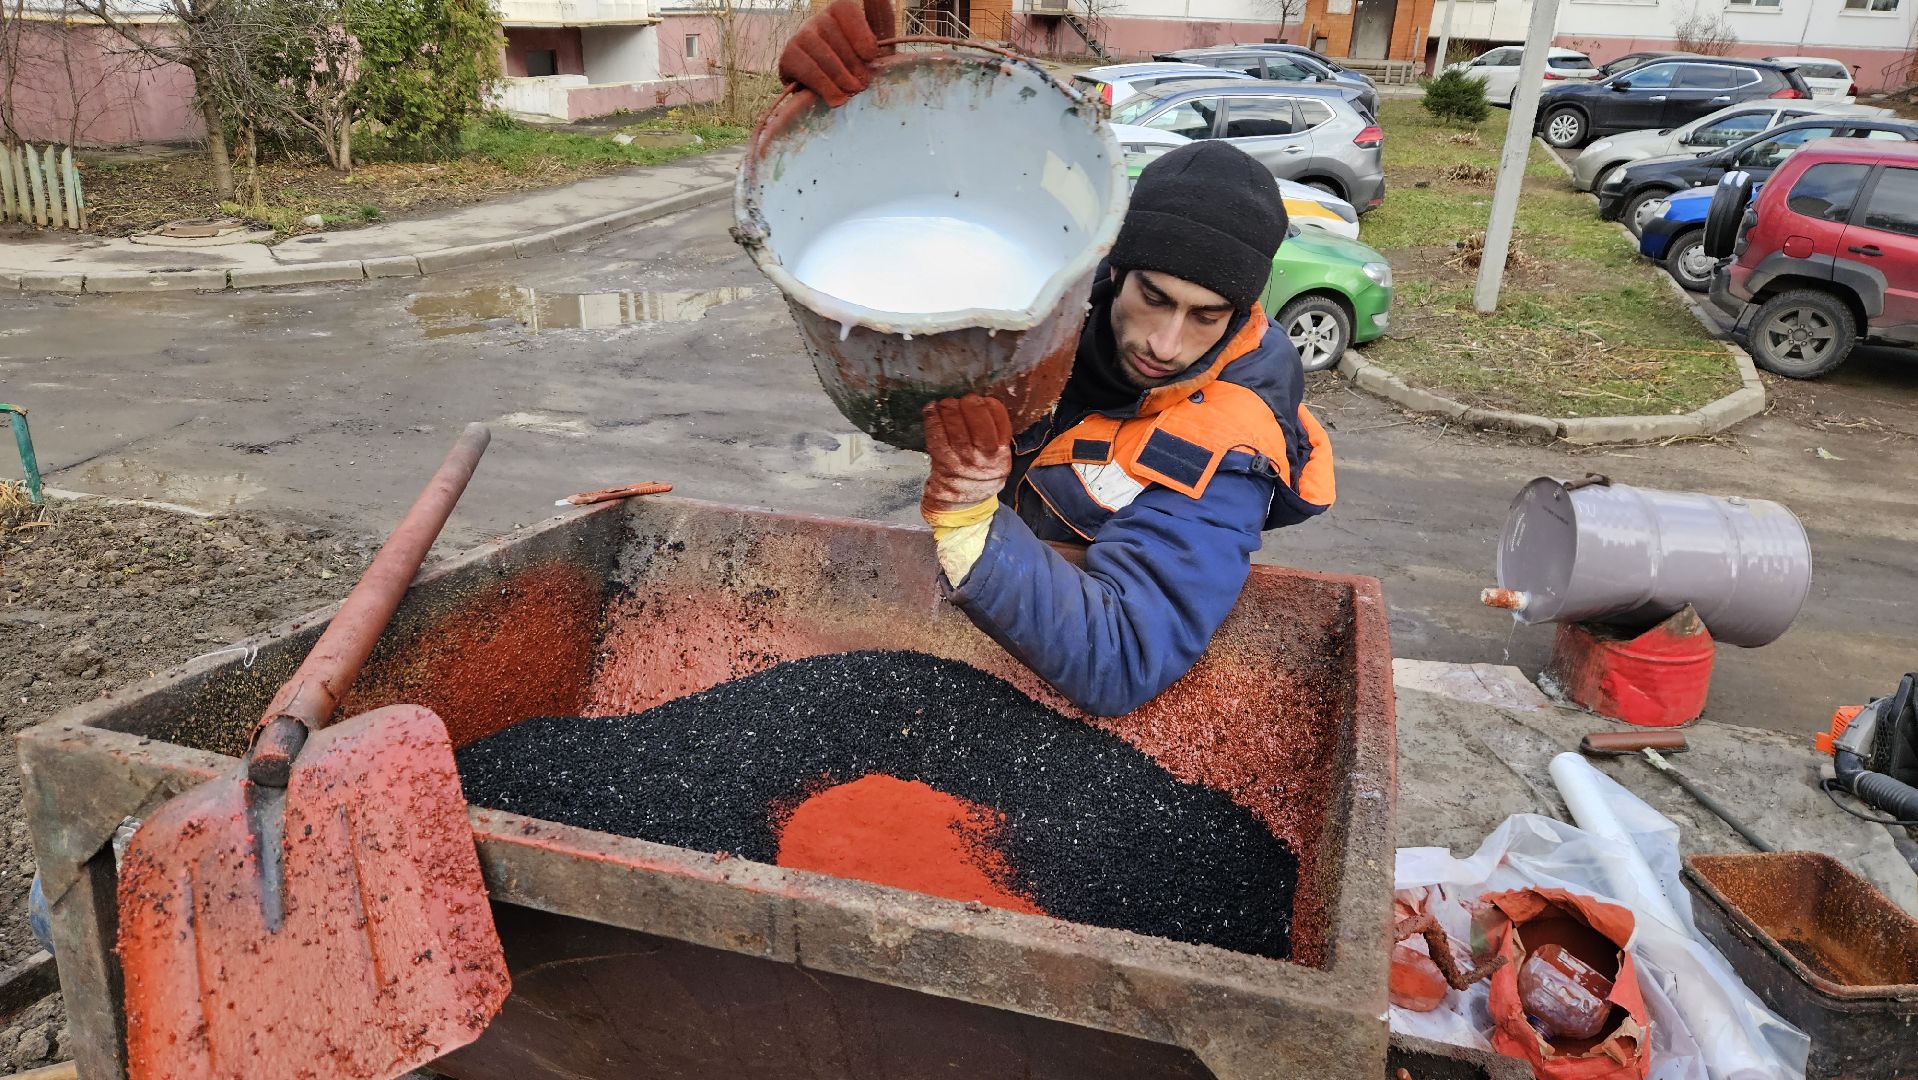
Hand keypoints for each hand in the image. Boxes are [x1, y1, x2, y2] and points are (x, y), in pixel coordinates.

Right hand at [777, 0, 895, 107]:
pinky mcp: (787, 58)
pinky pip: (804, 67)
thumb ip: (881, 18)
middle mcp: (817, 20)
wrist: (840, 97)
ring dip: (837, 74)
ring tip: (851, 92)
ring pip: (817, 48)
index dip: (859, 32)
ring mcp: (800, 37)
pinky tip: (835, 99)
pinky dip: (822, 84)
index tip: (870, 57)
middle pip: (830, 30)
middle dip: (850, 60)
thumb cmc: (861, 69)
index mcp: (839, 13)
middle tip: (862, 83)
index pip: (845, 8)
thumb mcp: (878, 44)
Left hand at [921, 395, 1011, 516]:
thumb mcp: (999, 459)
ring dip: (949, 407)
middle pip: (976, 418)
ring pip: (955, 425)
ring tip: (947, 404)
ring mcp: (962, 459)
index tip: (982, 401)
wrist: (963, 502)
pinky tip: (931, 408)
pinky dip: (932, 418)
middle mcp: (984, 457)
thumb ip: (997, 435)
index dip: (988, 404)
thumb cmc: (981, 474)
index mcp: (1001, 454)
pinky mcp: (942, 461)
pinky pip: (936, 434)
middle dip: (969, 403)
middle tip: (964, 401)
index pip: (998, 418)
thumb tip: (983, 403)